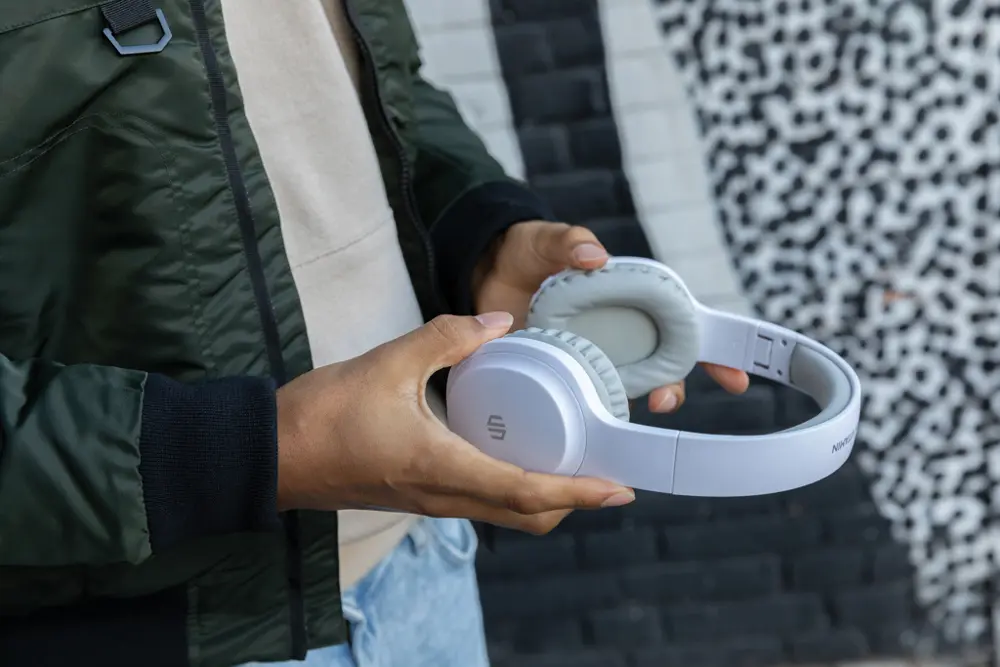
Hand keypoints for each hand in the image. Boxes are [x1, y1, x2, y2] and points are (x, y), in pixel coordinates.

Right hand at [274, 312, 635, 533]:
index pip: (526, 491)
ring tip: (570, 460)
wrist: (271, 453)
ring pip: (502, 511)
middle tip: (602, 472)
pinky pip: (478, 501)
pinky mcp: (417, 494)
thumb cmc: (322, 414)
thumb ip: (448, 336)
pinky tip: (515, 451)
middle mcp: (442, 495)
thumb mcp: (388, 361)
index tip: (617, 487)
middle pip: (524, 514)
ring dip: (542, 496)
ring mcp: (429, 500)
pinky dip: (510, 487)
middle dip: (571, 501)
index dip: (578, 493)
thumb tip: (500, 321)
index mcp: (442, 467)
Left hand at [473, 221, 749, 412]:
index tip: (736, 378)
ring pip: (625, 392)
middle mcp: (617, 335)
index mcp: (630, 302)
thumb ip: (570, 241)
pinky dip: (589, 416)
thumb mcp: (546, 239)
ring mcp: (590, 358)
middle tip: (663, 401)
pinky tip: (586, 427)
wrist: (481, 272)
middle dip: (673, 390)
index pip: (682, 327)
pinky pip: (582, 401)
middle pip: (662, 370)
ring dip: (632, 408)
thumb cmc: (526, 252)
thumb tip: (594, 255)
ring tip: (623, 414)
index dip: (714, 353)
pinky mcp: (559, 375)